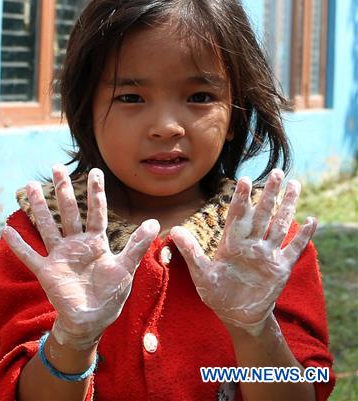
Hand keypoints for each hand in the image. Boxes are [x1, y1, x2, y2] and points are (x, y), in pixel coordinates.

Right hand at [3, 166, 158, 348]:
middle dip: (63, 190)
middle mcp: (76, 244)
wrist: (91, 320)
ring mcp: (59, 256)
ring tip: (29, 186)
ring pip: (48, 226)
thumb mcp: (126, 269)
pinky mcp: (47, 271)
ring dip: (39, 207)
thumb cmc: (110, 295)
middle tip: (56, 167)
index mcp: (96, 243)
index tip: (95, 171)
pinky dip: (18, 245)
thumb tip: (155, 222)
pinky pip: (30, 256)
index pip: (96, 213)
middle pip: (69, 212)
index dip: (96, 193)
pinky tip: (6, 230)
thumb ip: (136, 246)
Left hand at [171, 169, 316, 335]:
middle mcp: (251, 245)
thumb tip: (175, 230)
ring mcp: (267, 255)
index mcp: (232, 244)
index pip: (238, 216)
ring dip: (287, 206)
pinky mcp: (281, 268)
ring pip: (280, 225)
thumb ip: (191, 251)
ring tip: (294, 185)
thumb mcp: (201, 273)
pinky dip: (304, 236)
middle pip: (262, 214)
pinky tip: (311, 220)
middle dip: (269, 194)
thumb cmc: (217, 293)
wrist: (236, 315)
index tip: (243, 179)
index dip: (241, 198)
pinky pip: (294, 249)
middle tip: (277, 172)